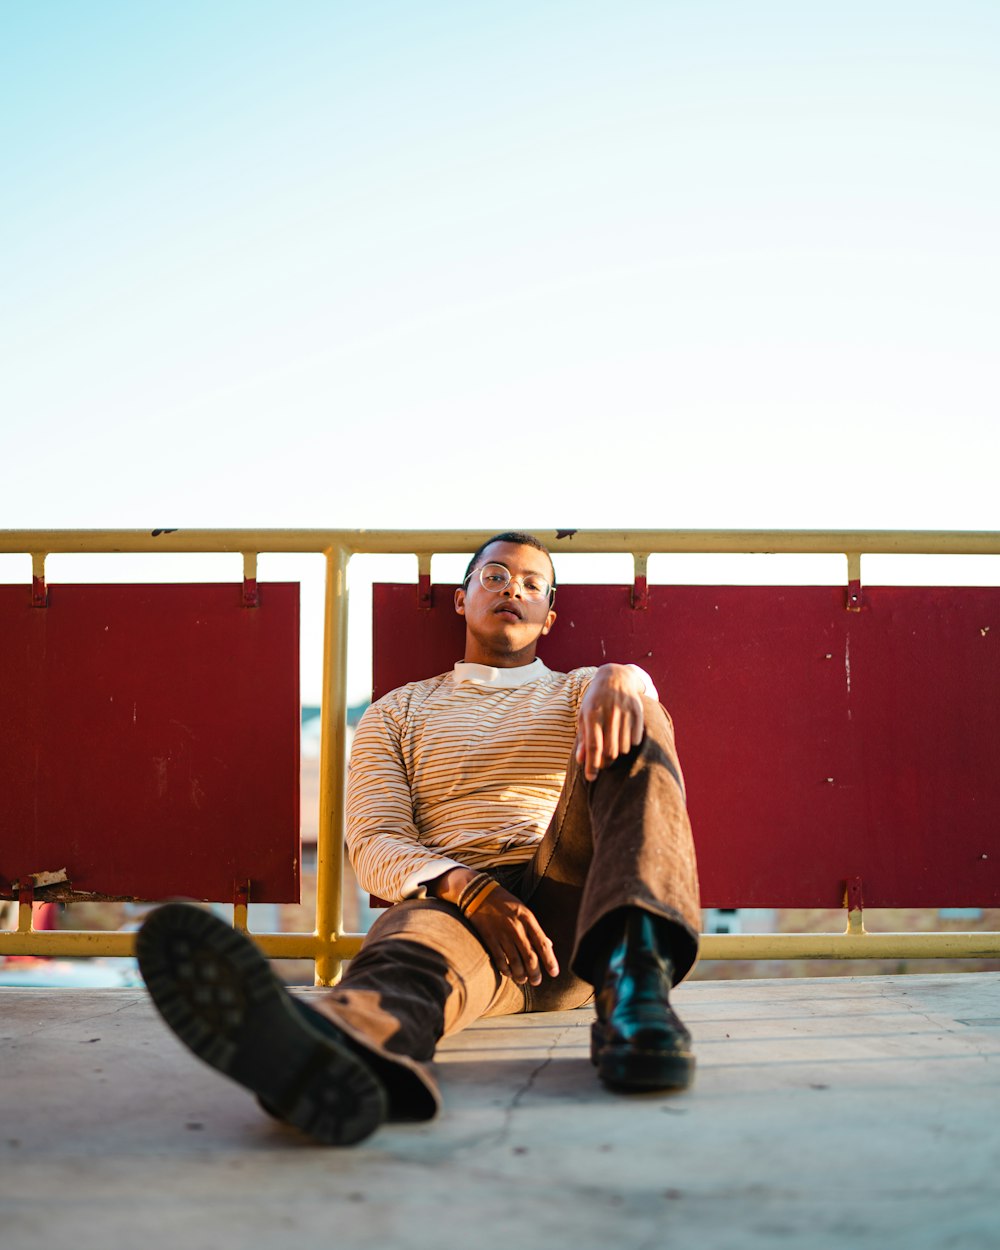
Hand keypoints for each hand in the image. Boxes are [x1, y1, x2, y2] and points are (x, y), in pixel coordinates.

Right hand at [430, 868, 558, 985]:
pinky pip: (500, 960)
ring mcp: (502, 934)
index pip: (542, 943)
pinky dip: (506, 970)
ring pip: (515, 962)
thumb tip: (549, 945)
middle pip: (530, 957)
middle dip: (535, 973)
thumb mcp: (523, 910)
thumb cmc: (504, 902)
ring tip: (523, 980)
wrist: (478, 893)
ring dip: (521, 975)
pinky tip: (509, 974)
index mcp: (527, 918)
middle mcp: (516, 927)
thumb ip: (535, 929)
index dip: (550, 960)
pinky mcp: (489, 939)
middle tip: (537, 981)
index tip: (554, 973)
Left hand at [575, 663, 645, 780]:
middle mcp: (609, 712)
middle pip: (609, 750)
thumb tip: (581, 760)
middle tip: (603, 763)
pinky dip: (629, 745)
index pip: (593, 746)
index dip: (592, 765)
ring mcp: (625, 711)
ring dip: (618, 753)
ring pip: (623, 748)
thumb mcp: (584, 716)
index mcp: (592, 713)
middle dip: (605, 762)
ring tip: (613, 747)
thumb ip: (582, 738)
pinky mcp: (638, 712)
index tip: (591, 778)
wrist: (616, 677)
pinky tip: (624, 738)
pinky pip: (636, 740)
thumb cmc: (595, 701)